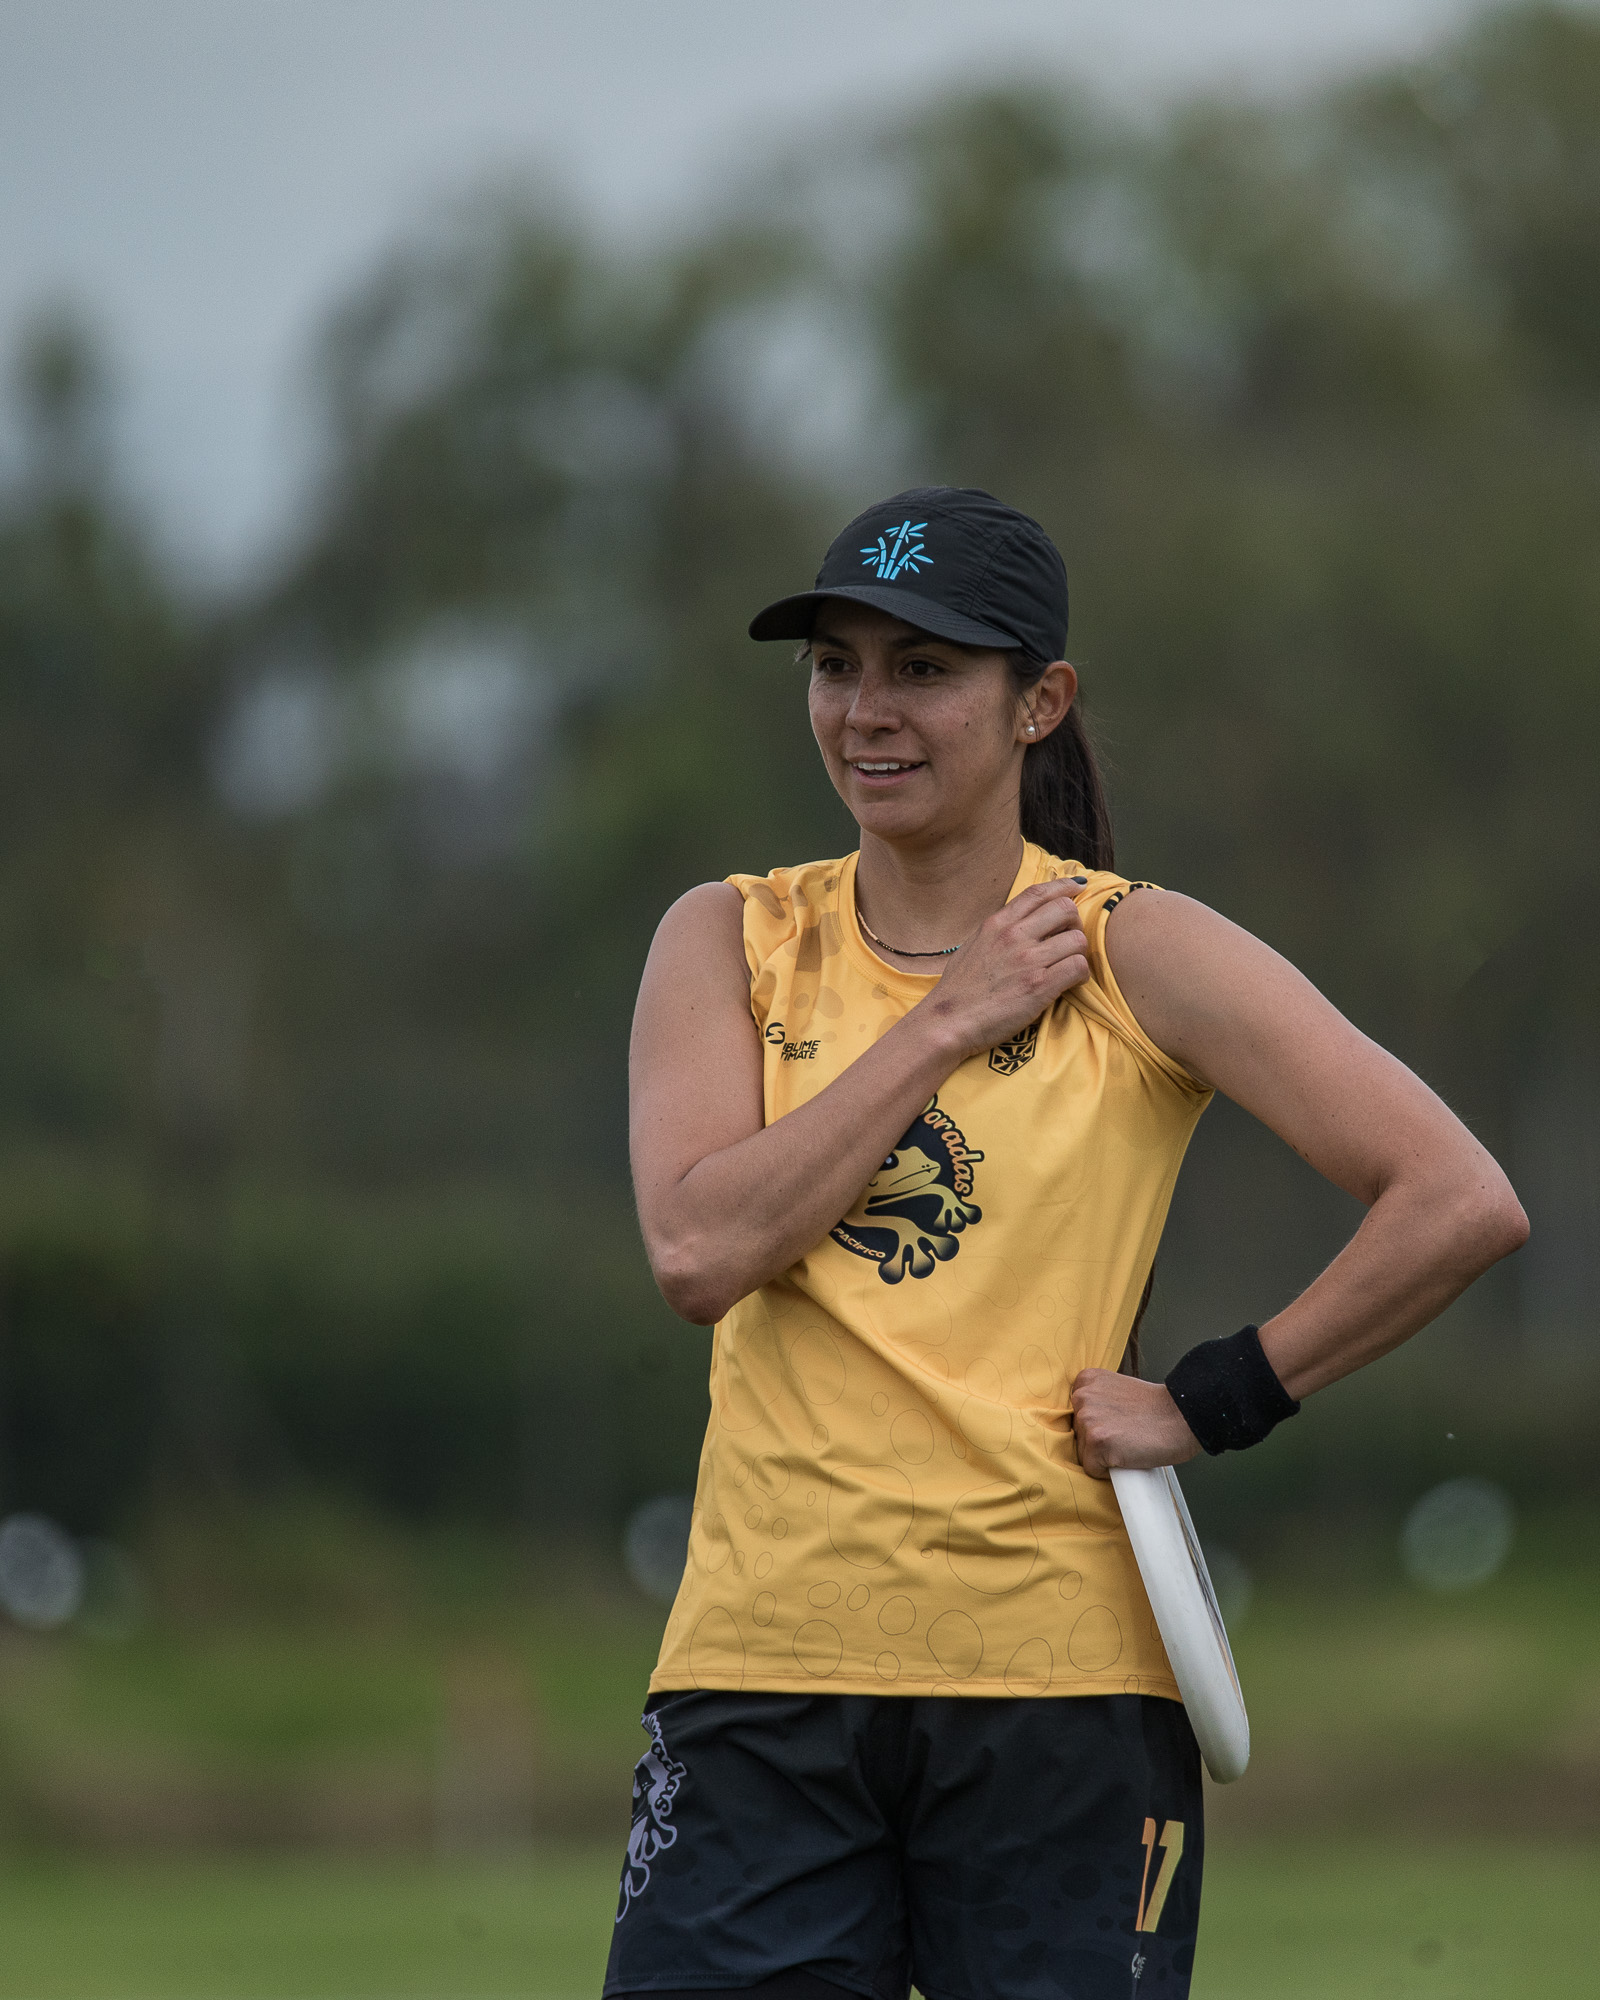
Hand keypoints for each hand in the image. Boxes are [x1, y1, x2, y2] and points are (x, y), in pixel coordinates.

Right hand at [926, 879, 1092, 1055]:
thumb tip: (1017, 923)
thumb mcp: (973, 946)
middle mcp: (1014, 936)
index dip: (1064, 886)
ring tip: (1068, 966)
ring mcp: (1028, 960)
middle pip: (1066, 909)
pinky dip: (1081, 975)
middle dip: (1075, 923)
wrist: (946, 1022)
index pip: (1038, 892)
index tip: (1077, 888)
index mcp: (997, 924)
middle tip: (1069, 941)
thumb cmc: (958, 990)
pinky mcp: (1040, 986)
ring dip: (1079, 953)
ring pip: (1078, 939)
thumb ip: (997, 931)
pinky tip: (1070, 983)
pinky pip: (1078, 967)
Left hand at [1069, 1369, 1200, 1478]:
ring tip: (1128, 1442)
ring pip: (1084, 1452)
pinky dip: (1108, 1470)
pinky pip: (1092, 1469)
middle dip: (1099, 1439)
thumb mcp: (1119, 1392)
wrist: (1182, 1417)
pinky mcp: (1096, 1441)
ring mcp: (1088, 1418)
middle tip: (1126, 1433)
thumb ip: (1098, 1401)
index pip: (1077, 1415)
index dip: (1098, 1424)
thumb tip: (1086, 1423)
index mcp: (1087, 1380)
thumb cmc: (1157, 1410)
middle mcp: (1082, 1396)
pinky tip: (1127, 1454)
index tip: (1118, 1422)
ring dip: (1104, 1454)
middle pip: (1078, 1434)